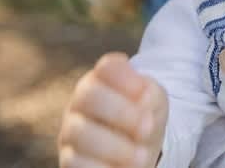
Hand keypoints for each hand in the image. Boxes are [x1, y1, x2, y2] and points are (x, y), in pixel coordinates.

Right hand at [58, 52, 167, 167]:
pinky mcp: (69, 161)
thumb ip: (150, 95)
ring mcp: (71, 132)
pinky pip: (76, 163)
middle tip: (147, 127)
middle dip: (121, 111)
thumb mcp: (155, 103)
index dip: (125, 77)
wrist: (138, 154)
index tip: (143, 90)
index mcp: (104, 80)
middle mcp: (81, 102)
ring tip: (141, 156)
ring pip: (80, 132)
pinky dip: (104, 167)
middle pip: (89, 95)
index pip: (108, 67)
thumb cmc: (145, 120)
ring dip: (116, 146)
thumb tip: (141, 102)